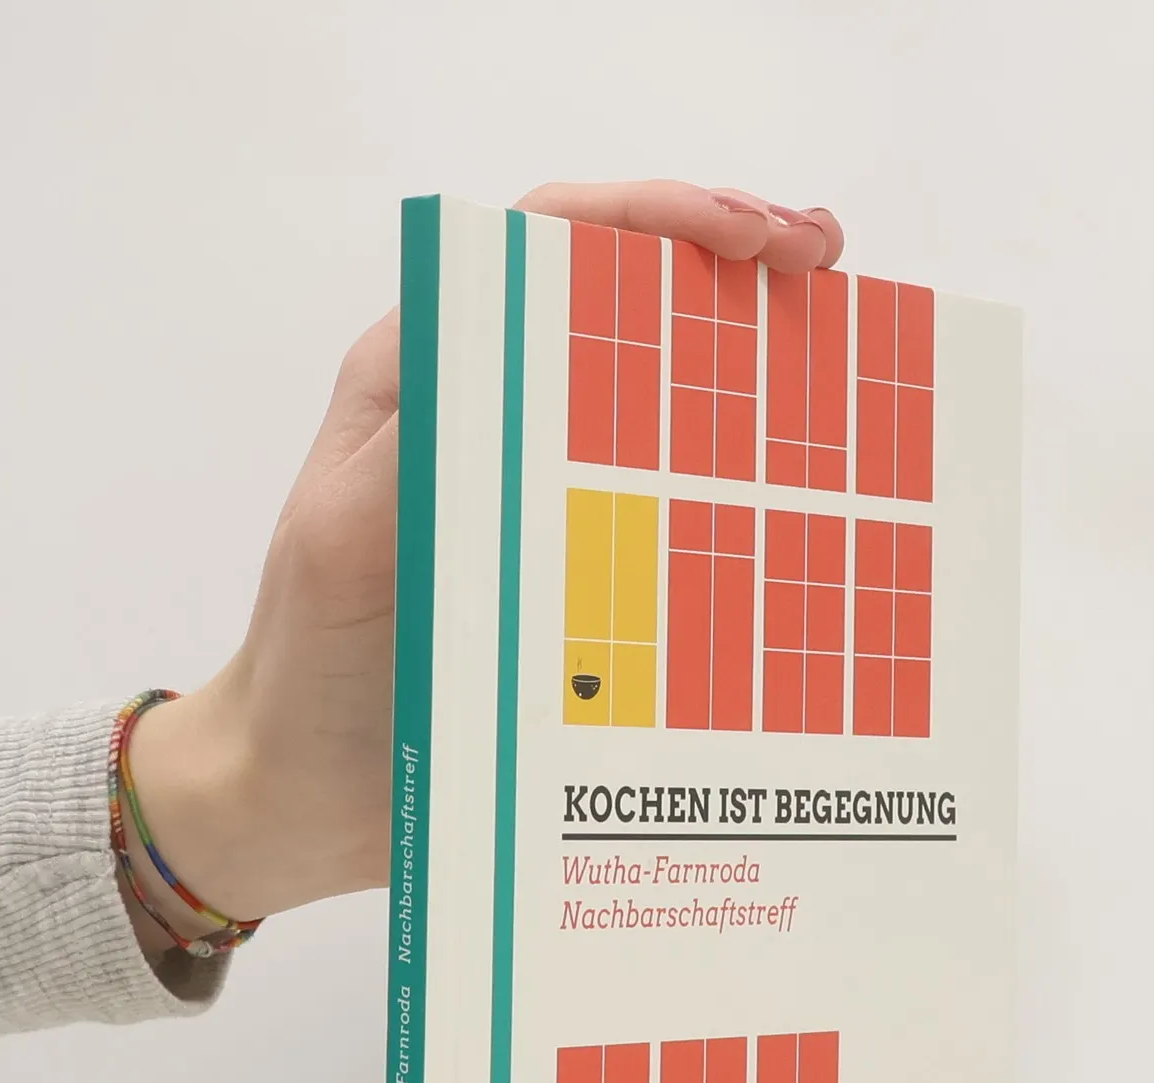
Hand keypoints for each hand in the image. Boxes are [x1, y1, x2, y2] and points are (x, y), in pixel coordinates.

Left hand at [122, 181, 844, 939]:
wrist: (311, 794)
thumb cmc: (310, 665)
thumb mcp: (345, 545)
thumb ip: (417, 450)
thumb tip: (515, 359)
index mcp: (434, 379)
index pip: (551, 249)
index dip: (655, 218)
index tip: (749, 234)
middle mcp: (500, 420)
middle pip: (629, 306)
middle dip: (732, 265)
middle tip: (823, 263)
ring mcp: (551, 498)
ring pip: (665, 404)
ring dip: (753, 370)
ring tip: (843, 354)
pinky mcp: (585, 577)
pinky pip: (675, 515)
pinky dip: (742, 492)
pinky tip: (807, 498)